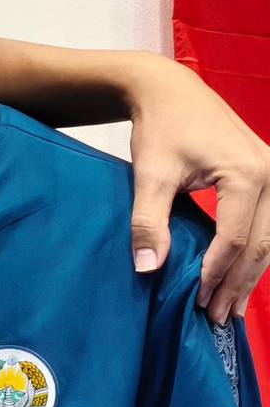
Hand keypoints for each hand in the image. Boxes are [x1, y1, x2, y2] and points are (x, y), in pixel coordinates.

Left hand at [126, 58, 269, 319]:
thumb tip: (149, 270)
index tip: (199, 302)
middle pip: (262, 243)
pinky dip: (255, 251)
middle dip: (239, 283)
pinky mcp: (269, 174)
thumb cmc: (159, 129)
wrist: (169, 90)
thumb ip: (149, 222)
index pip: (236, 238)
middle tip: (218, 316)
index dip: (217, 274)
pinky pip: (268, 222)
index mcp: (247, 174)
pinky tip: (240, 276)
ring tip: (230, 306)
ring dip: (251, 273)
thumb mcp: (149, 175)